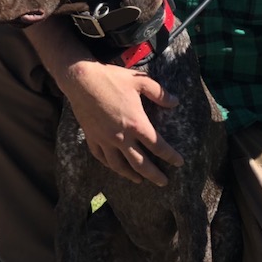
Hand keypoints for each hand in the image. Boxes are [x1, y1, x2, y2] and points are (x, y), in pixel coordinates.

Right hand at [63, 60, 183, 185]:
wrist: (82, 80)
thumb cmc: (112, 79)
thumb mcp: (140, 82)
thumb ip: (160, 93)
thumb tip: (175, 102)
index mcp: (136, 123)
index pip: (157, 145)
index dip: (170, 156)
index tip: (179, 162)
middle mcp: (121, 136)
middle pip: (140, 162)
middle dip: (154, 174)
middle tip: (163, 182)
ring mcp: (105, 139)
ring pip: (119, 165)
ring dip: (131, 175)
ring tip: (140, 180)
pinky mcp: (92, 138)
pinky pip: (101, 157)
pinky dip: (110, 165)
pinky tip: (115, 167)